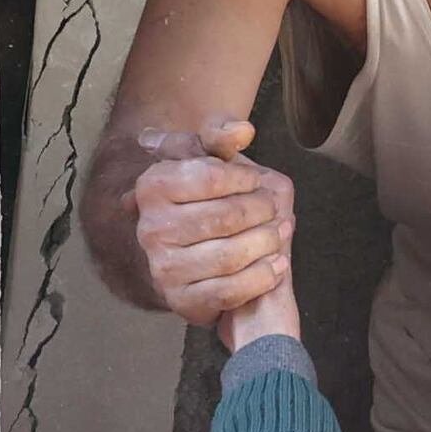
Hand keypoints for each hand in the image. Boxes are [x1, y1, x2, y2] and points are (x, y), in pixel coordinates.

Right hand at [127, 119, 296, 338]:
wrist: (203, 260)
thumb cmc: (211, 202)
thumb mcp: (211, 162)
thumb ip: (221, 137)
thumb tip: (243, 131)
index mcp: (152, 186)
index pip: (210, 175)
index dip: (244, 177)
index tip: (255, 181)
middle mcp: (151, 228)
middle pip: (226, 216)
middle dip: (262, 211)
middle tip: (273, 210)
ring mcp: (164, 268)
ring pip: (232, 255)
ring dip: (267, 242)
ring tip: (280, 233)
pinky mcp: (182, 301)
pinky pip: (232, 290)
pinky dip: (263, 276)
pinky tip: (277, 265)